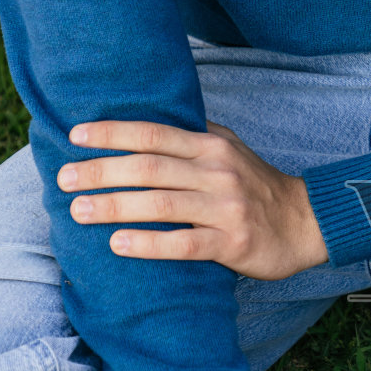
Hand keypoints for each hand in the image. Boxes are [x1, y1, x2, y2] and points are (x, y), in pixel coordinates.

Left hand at [57, 120, 328, 278]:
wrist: (306, 222)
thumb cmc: (257, 187)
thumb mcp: (230, 150)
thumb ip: (192, 137)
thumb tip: (141, 125)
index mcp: (211, 146)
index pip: (153, 134)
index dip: (111, 133)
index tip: (75, 137)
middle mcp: (216, 172)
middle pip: (148, 168)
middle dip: (101, 172)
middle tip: (64, 180)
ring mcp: (225, 207)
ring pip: (160, 204)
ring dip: (114, 206)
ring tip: (79, 211)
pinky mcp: (232, 243)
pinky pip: (183, 243)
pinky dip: (148, 243)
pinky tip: (118, 244)